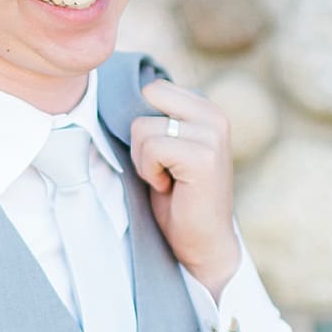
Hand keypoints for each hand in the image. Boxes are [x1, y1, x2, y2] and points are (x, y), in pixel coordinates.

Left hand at [129, 79, 238, 294]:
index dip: (145, 123)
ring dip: (143, 160)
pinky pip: (151, 148)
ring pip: (143, 127)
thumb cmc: (180, 198)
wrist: (203, 242)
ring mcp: (212, 135)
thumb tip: (117, 93)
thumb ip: (159, 118)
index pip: (154, 88)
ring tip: (167, 179)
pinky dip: (149, 172)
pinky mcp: (203, 156)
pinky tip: (168, 187)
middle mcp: (214, 115)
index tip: (164, 155)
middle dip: (141, 136)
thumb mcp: (169, 146)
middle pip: (147, 98)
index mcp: (207, 108)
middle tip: (161, 165)